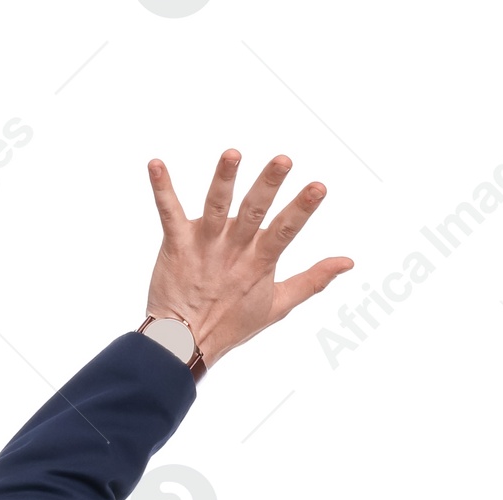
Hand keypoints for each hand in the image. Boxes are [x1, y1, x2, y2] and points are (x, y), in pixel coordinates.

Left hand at [144, 148, 351, 368]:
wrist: (185, 342)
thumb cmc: (232, 323)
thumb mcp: (279, 305)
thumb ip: (312, 280)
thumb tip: (347, 262)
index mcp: (259, 262)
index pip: (285, 231)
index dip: (302, 209)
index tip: (318, 187)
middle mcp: (234, 250)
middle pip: (254, 212)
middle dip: (268, 185)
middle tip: (282, 160)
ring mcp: (205, 246)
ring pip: (216, 207)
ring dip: (224, 179)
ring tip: (232, 155)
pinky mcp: (177, 244)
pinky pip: (168, 213)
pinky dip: (162, 189)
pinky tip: (155, 164)